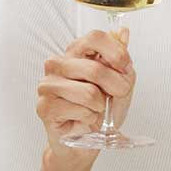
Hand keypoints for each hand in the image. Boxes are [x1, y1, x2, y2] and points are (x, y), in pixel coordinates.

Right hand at [35, 27, 134, 146]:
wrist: (87, 139)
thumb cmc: (101, 107)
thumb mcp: (120, 80)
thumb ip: (120, 57)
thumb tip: (123, 31)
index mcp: (75, 52)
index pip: (95, 37)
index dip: (117, 53)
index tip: (125, 68)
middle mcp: (57, 64)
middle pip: (96, 69)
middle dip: (116, 87)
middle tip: (115, 96)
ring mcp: (47, 85)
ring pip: (89, 93)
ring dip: (101, 106)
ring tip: (95, 108)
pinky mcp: (44, 107)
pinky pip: (81, 111)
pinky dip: (91, 118)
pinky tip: (84, 119)